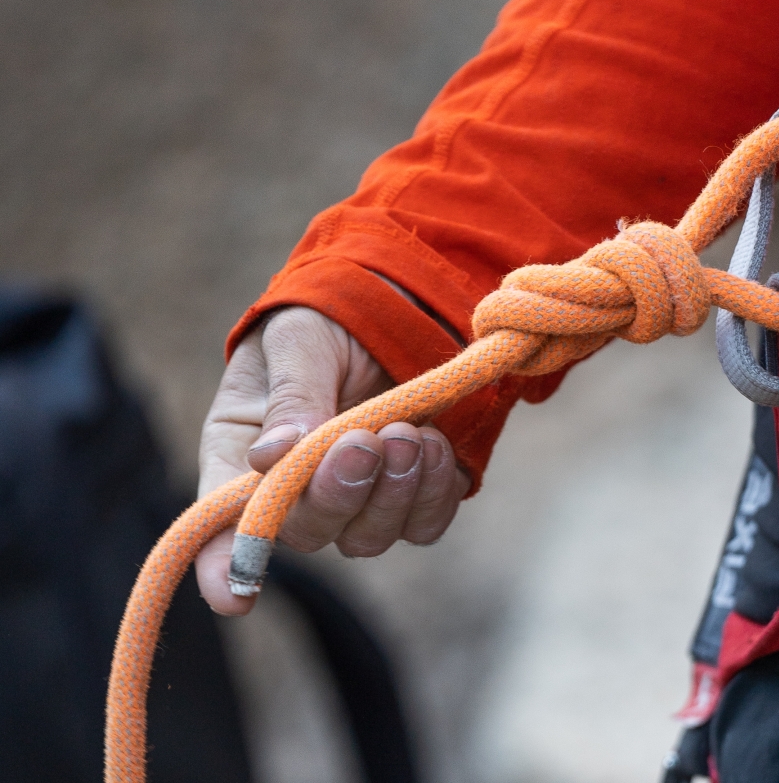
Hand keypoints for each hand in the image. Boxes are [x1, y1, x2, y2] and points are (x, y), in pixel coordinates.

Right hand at [195, 306, 469, 614]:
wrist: (396, 305)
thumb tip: (272, 457)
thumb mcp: (298, 342)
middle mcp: (296, 493)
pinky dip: (433, 494)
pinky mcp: (412, 497)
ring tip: (406, 434)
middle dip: (339, 494)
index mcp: (241, 456)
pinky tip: (435, 447)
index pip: (219, 525)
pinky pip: (423, 525)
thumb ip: (291, 395)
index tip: (235, 597)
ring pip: (369, 538)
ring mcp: (358, 501)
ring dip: (393, 493)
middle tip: (366, 439)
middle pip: (308, 534)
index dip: (223, 564)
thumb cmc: (325, 323)